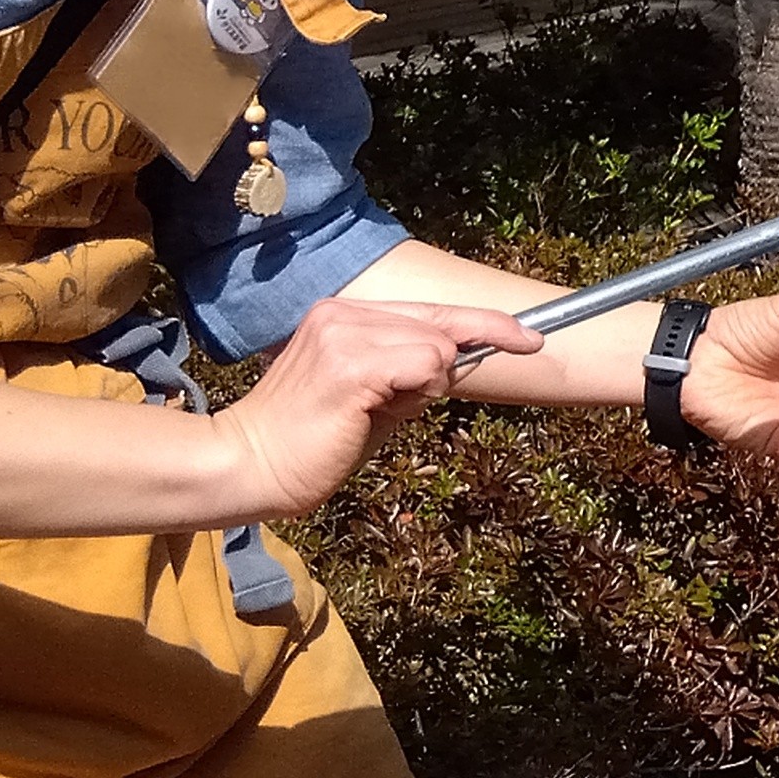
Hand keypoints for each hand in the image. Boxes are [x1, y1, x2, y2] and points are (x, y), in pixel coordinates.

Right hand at [215, 295, 544, 516]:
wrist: (250, 466)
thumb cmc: (312, 442)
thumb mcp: (371, 399)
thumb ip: (409, 374)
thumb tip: (456, 363)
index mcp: (342, 316)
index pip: (428, 311)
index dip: (483, 323)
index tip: (528, 335)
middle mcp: (342, 314)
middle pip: (441, 321)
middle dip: (478, 343)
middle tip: (509, 354)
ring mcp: (345, 334)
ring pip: (438, 345)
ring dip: (427, 384)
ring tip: (376, 412)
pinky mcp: (351, 365)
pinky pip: (425, 366)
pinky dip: (420, 390)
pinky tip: (379, 411)